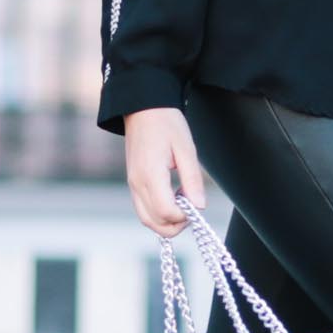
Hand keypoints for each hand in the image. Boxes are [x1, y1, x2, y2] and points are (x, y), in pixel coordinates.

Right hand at [123, 106, 211, 236]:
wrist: (143, 108)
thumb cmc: (166, 123)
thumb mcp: (186, 148)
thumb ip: (192, 179)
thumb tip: (199, 207)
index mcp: (150, 175)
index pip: (166, 212)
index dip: (184, 216)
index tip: (196, 204)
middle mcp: (137, 184)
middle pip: (154, 223)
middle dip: (176, 224)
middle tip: (192, 208)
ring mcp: (132, 184)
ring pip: (147, 220)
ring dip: (167, 221)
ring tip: (184, 203)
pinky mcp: (133, 183)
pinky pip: (143, 209)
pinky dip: (159, 213)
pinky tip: (173, 198)